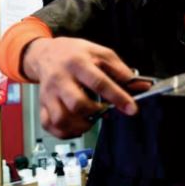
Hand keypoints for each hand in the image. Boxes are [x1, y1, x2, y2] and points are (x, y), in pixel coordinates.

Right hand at [22, 37, 142, 137]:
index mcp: (78, 63)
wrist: (48, 54)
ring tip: (91, 119)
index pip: (99, 83)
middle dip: (96, 112)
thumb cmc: (77, 54)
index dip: (118, 97)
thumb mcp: (101, 54)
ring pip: (61, 119)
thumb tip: (141, 86)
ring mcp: (49, 94)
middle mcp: (61, 79)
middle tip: (105, 110)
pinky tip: (78, 126)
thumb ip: (121, 71)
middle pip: (77, 104)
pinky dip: (66, 132)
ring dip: (81, 125)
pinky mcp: (43, 105)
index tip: (131, 108)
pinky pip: (50, 125)